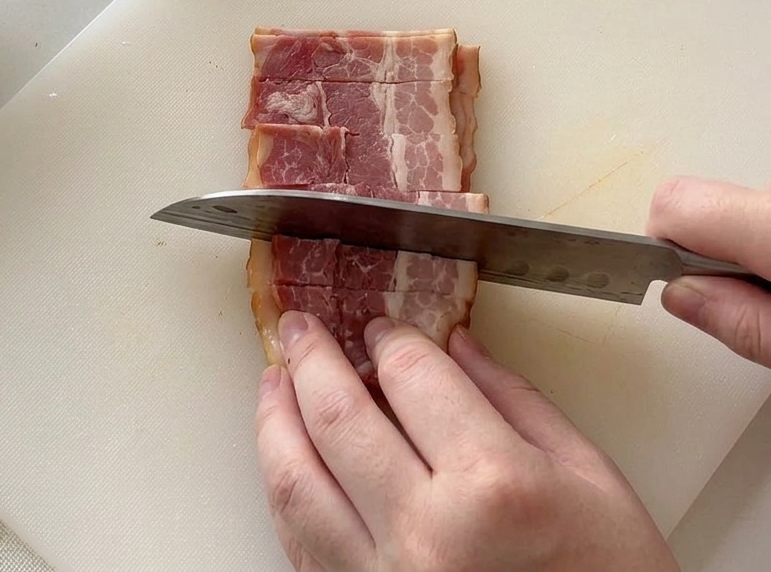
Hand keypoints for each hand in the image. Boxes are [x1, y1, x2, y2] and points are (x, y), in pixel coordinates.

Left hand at [255, 312, 676, 571]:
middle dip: (312, 358)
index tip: (381, 329)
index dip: (390, 341)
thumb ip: (520, 402)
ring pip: (297, 479)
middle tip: (302, 328)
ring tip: (275, 380)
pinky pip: (298, 540)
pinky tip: (287, 456)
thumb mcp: (593, 483)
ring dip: (276, 418)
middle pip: (340, 417)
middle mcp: (426, 532)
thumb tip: (458, 345)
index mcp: (495, 487)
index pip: (414, 380)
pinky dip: (283, 486)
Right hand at [647, 176, 770, 365]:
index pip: (672, 205)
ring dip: (727, 250)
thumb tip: (680, 296)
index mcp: (769, 225)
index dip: (658, 248)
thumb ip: (742, 323)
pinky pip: (753, 214)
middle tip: (730, 302)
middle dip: (692, 250)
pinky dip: (751, 246)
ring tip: (764, 299)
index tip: (672, 286)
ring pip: (727, 209)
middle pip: (696, 201)